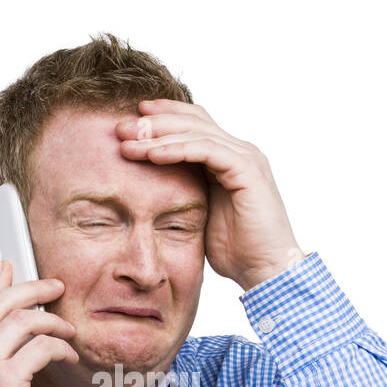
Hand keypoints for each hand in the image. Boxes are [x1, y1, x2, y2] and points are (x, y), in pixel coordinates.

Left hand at [115, 98, 302, 291]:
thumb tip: (151, 191)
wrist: (266, 270)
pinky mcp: (247, 169)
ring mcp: (246, 157)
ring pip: (196, 132)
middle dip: (154, 121)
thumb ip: (185, 194)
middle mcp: (239, 151)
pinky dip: (177, 149)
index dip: (163, 117)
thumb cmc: (237, 251)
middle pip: (192, 121)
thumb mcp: (201, 215)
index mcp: (228, 158)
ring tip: (128, 141)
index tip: (130, 120)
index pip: (194, 123)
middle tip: (120, 126)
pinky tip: (152, 154)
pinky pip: (206, 150)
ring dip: (158, 135)